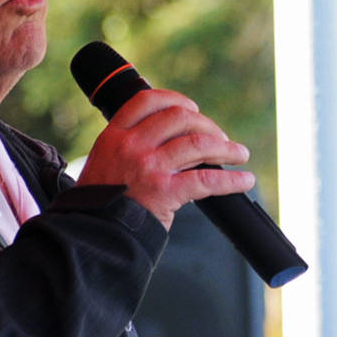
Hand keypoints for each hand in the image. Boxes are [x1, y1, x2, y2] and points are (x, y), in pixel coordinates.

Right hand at [78, 88, 253, 227]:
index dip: (176, 100)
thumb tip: (168, 140)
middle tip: (220, 138)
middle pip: (180, 117)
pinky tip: (244, 180)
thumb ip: (128, 148)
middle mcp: (131, 146)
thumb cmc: (99, 205)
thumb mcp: (102, 163)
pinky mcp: (164, 192)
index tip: (193, 109)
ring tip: (241, 154)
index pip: (147, 101)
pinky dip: (231, 180)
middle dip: (207, 125)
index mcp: (114, 136)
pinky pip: (207, 180)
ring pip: (199, 144)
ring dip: (227, 148)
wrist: (92, 236)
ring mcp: (148, 167)